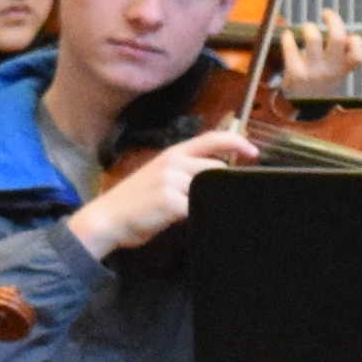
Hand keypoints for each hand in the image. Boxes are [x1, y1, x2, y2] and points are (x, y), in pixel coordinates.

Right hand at [67, 123, 242, 260]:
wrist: (107, 218)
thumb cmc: (134, 202)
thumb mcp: (159, 177)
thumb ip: (184, 173)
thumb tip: (214, 177)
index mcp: (172, 154)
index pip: (212, 139)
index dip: (237, 142)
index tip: (253, 152)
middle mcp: (173, 163)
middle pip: (217, 168)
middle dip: (222, 184)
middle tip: (217, 197)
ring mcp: (172, 181)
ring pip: (209, 188)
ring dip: (207, 201)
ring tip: (187, 212)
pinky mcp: (170, 202)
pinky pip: (197, 208)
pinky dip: (198, 215)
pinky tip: (185, 222)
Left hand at [272, 10, 361, 102]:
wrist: (304, 105)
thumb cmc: (323, 80)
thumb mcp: (339, 71)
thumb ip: (344, 52)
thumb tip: (341, 28)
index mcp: (344, 69)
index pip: (359, 55)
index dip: (357, 42)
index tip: (350, 36)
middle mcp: (331, 70)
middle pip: (337, 37)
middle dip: (333, 19)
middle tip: (326, 14)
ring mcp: (313, 71)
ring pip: (313, 38)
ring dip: (309, 27)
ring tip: (307, 28)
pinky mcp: (296, 73)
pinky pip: (291, 48)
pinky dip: (288, 38)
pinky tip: (288, 36)